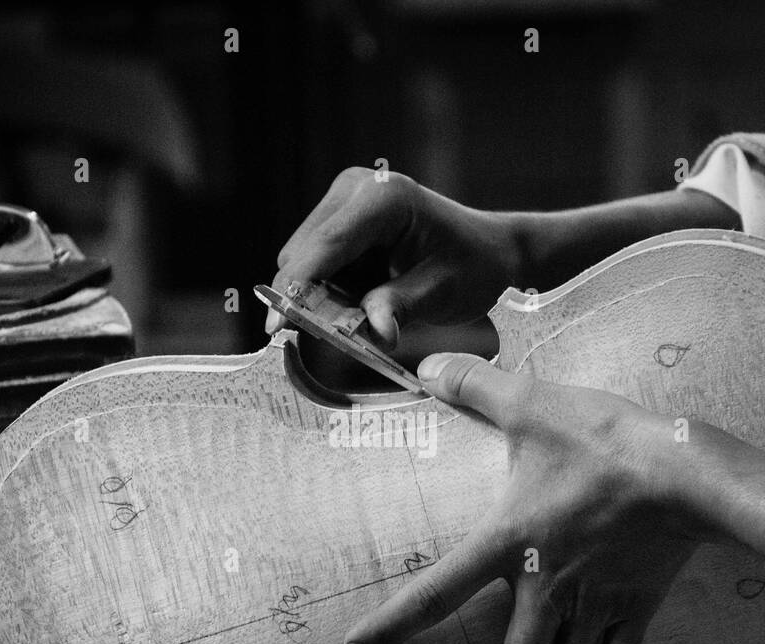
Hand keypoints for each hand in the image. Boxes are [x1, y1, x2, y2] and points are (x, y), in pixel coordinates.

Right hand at [266, 168, 524, 346]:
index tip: (276, 326)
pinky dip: (328, 287)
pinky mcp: (339, 214)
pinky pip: (314, 260)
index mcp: (385, 198)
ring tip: (366, 311)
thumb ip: (403, 307)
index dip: (295, 288)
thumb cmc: (474, 267)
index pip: (324, 247)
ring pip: (301, 259)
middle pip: (301, 254)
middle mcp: (357, 188)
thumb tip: (374, 331)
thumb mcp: (445, 293)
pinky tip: (363, 295)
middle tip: (342, 334)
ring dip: (319, 295)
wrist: (489, 250)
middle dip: (308, 298)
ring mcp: (344, 198)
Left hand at [344, 353, 705, 643]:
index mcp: (506, 543)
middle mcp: (544, 588)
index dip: (391, 626)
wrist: (688, 475)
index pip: (435, 592)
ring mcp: (593, 607)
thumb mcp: (532, 405)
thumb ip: (475, 386)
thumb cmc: (604, 442)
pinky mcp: (636, 611)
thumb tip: (426, 365)